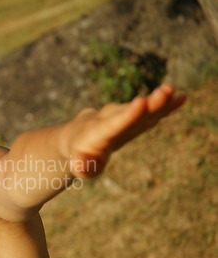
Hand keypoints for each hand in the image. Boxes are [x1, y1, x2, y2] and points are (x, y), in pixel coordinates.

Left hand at [68, 84, 185, 177]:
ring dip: (157, 101)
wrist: (76, 136)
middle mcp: (110, 119)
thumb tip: (81, 166)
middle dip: (147, 104)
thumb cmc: (79, 155)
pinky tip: (180, 98)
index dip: (128, 115)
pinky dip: (163, 105)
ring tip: (173, 90)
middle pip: (130, 112)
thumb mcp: (78, 165)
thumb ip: (82, 166)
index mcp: (97, 133)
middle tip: (164, 92)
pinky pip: (149, 110)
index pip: (113, 124)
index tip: (141, 102)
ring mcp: (122, 115)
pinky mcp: (133, 116)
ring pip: (141, 108)